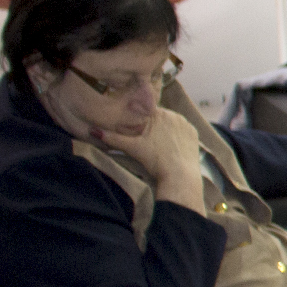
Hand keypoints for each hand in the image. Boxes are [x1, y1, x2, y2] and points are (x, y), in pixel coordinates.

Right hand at [87, 106, 201, 192]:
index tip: (135, 128)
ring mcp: (187, 125)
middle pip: (159, 117)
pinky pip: (182, 131)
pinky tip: (170, 145)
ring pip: (171, 123)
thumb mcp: (132, 148)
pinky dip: (176, 136)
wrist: (180, 176)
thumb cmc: (156, 160)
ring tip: (157, 143)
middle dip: (151, 125)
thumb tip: (92, 131)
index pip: (146, 111)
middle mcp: (175, 116)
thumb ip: (112, 138)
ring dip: (164, 130)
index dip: (139, 119)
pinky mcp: (195, 134)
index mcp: (160, 114)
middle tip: (145, 137)